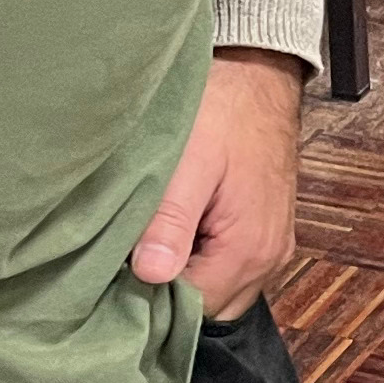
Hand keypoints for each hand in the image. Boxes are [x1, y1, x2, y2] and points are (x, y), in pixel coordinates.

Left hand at [131, 48, 307, 320]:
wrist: (258, 72)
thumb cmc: (222, 110)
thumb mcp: (189, 162)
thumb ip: (171, 221)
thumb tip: (150, 275)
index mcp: (249, 250)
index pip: (191, 309)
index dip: (148, 300)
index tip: (112, 279)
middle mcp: (269, 259)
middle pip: (207, 308)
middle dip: (165, 296)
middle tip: (121, 265)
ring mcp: (272, 246)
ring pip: (218, 291)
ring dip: (182, 279)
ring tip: (144, 249)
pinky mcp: (266, 231)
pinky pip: (229, 269)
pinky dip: (199, 263)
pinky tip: (172, 237)